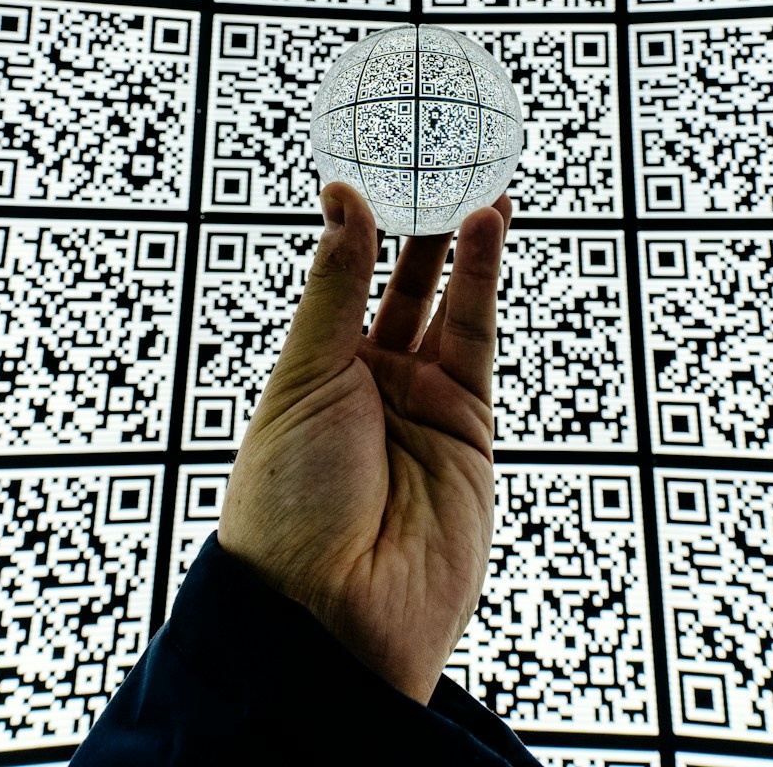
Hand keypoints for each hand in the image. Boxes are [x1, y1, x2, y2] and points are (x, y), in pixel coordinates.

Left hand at [216, 180, 512, 704]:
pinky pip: (478, 341)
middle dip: (422, 228)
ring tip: (473, 178)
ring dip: (461, 244)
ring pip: (449, 307)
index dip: (360, 228)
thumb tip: (343, 201)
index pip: (344, 284)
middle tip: (439, 157)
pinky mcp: (471, 431)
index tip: (370, 164)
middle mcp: (371, 388)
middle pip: (403, 289)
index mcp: (315, 377)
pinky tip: (482, 227)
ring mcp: (424, 409)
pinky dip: (481, 283)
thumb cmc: (290, 504)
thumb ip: (336, 289)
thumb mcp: (304, 380)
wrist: (332, 614)